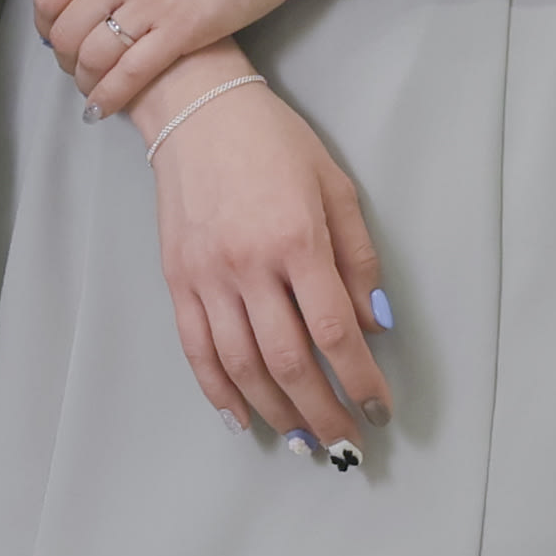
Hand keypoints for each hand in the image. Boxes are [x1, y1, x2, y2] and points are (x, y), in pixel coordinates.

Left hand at [39, 0, 359, 116]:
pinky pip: (132, 72)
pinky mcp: (186, 28)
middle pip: (66, 28)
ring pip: (94, 54)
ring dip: (85, 79)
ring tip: (91, 91)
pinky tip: (105, 108)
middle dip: (62, 56)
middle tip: (72, 67)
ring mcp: (151, 0)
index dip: (45, 21)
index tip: (51, 33)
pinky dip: (112, 95)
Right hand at [136, 55, 388, 457]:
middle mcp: (248, 265)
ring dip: (275, 412)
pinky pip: (197, 348)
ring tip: (302, 441)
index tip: (378, 410)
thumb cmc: (275, 143)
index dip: (359, 380)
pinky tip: (241, 416)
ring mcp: (207, 276)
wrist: (197, 110)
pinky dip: (218, 390)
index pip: (333, 331)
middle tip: (345, 445)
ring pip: (241, 365)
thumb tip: (373, 326)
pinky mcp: (177, 279)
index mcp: (296, 239)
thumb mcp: (335, 186)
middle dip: (321, 412)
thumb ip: (357, 259)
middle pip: (288, 361)